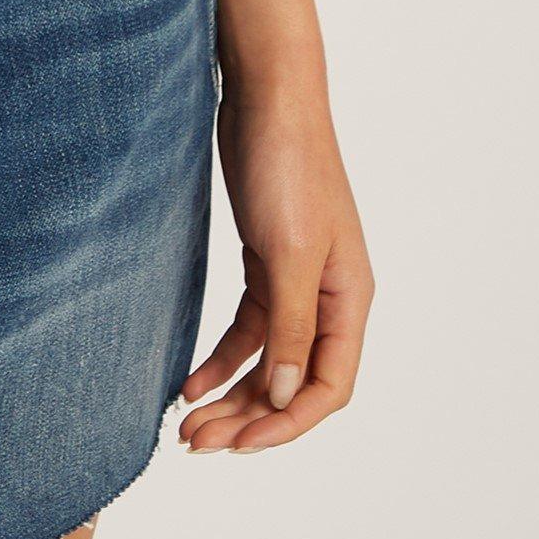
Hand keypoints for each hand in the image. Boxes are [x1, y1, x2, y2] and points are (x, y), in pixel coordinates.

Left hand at [178, 86, 371, 452]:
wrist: (265, 94)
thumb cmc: (287, 162)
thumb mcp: (287, 250)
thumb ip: (291, 325)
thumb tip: (286, 397)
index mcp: (350, 298)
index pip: (329, 386)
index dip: (287, 423)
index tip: (240, 443)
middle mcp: (329, 297)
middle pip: (295, 381)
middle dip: (250, 416)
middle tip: (199, 443)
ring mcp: (297, 280)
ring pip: (269, 359)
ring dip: (233, 393)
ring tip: (189, 426)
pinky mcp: (265, 261)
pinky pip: (249, 328)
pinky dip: (222, 356)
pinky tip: (190, 381)